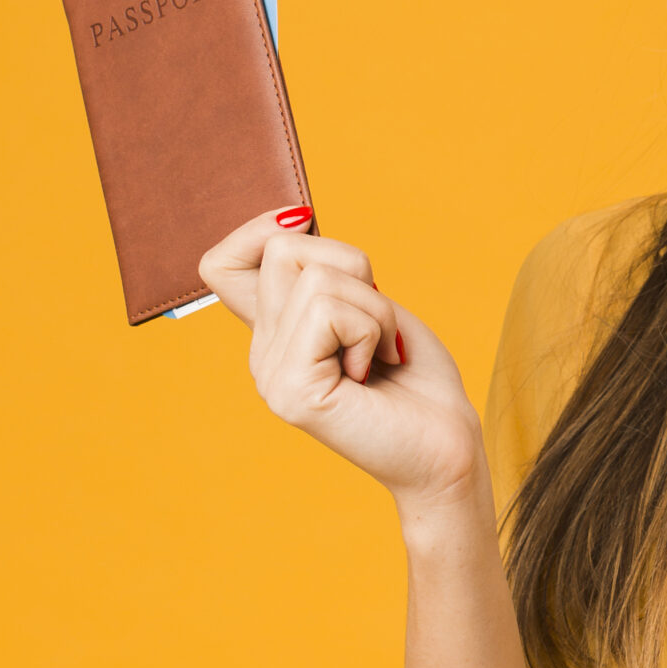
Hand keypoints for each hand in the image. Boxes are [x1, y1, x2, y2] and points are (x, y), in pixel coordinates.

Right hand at [199, 209, 487, 521]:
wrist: (447, 448)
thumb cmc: (417, 378)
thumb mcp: (370, 305)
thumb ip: (325, 273)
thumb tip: (292, 220)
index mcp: (275, 335)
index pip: (219, 265)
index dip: (259, 231)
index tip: (312, 235)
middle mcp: (262, 355)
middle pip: (281, 250)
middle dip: (354, 270)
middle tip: (379, 327)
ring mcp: (270, 375)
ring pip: (314, 276)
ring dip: (374, 308)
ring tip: (382, 354)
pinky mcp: (291, 390)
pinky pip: (327, 311)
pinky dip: (370, 330)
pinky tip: (374, 371)